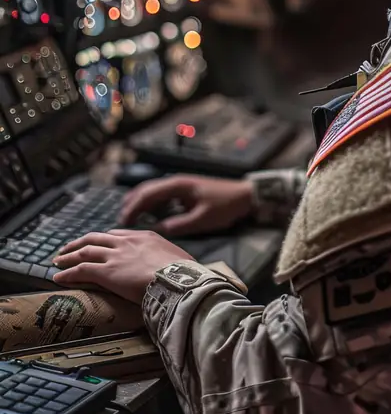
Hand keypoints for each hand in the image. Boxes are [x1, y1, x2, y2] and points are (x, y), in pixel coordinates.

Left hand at [52, 229, 196, 304]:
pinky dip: (67, 273)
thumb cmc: (186, 274)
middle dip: (79, 243)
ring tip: (57, 261)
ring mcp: (115, 256)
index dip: (103, 240)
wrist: (179, 279)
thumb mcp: (181, 259)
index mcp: (144, 237)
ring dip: (68, 256)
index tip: (95, 244)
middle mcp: (126, 242)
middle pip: (95, 239)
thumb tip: (181, 269)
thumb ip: (172, 261)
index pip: (117, 234)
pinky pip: (81, 270)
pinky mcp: (106, 272)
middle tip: (68, 249)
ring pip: (84, 252)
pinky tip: (58, 278)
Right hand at [118, 174, 253, 237]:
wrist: (245, 196)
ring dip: (140, 203)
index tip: (123, 222)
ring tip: (130, 219)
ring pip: (153, 192)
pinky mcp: (185, 191)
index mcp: (177, 186)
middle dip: (132, 204)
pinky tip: (149, 216)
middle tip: (121, 221)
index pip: (147, 194)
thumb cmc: (225, 207)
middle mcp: (176, 182)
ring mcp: (180, 185)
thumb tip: (155, 230)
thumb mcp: (201, 220)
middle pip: (146, 190)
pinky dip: (152, 204)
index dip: (133, 208)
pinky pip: (162, 196)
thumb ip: (178, 225)